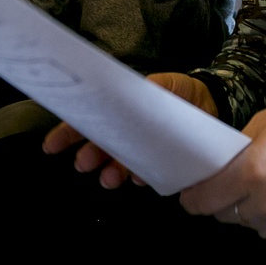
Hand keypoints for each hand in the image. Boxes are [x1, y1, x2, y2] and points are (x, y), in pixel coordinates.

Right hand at [43, 73, 217, 188]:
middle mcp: (128, 131)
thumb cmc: (183, 92)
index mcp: (122, 109)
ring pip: (118, 163)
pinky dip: (139, 177)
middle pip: (99, 145)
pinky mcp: (159, 162)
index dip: (69, 132)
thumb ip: (149, 90)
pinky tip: (139, 179)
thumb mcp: (165, 85)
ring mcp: (142, 148)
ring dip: (110, 172)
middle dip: (88, 156)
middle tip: (83, 164)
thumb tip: (134, 93)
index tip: (51, 146)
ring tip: (108, 179)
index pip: (91, 119)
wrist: (214, 104)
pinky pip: (144, 173)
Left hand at [179, 85, 265, 239]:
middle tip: (230, 182)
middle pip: (223, 215)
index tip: (191, 191)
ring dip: (246, 209)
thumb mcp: (264, 120)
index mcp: (253, 172)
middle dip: (220, 200)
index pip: (204, 200)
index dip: (192, 197)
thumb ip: (237, 150)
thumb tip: (218, 169)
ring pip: (247, 224)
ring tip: (260, 187)